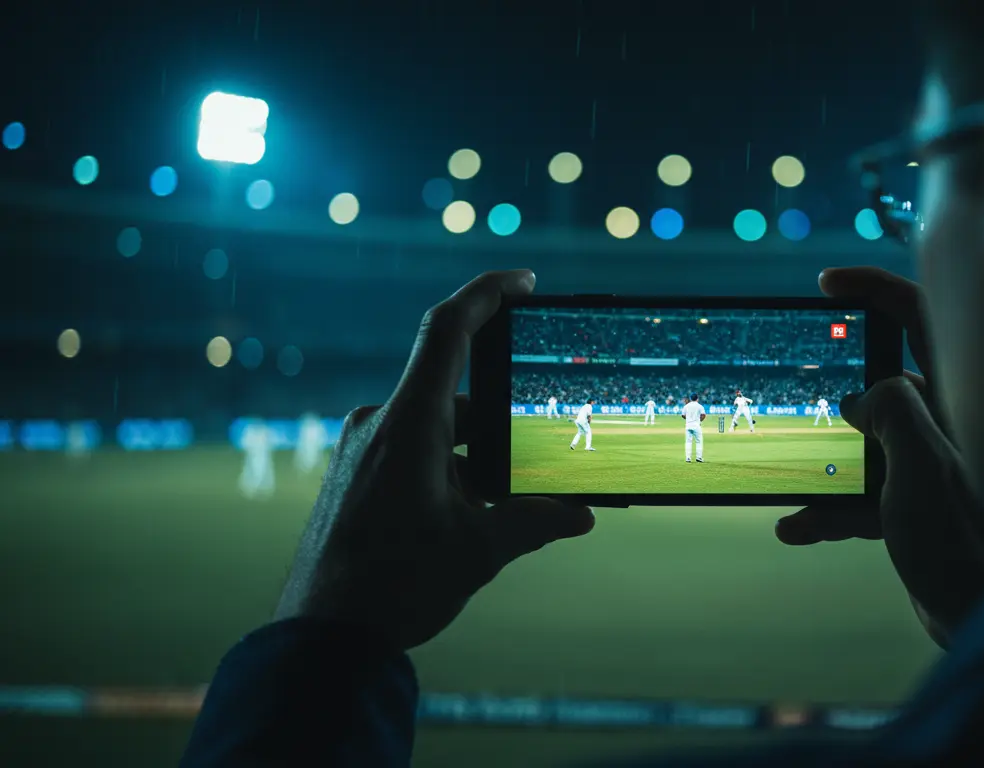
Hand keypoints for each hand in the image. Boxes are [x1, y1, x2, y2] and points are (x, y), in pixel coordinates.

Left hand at [274, 270, 595, 650]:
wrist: (320, 638)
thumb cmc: (394, 588)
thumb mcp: (478, 551)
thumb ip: (533, 523)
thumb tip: (579, 515)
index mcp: (409, 424)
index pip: (449, 330)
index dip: (487, 294)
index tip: (524, 282)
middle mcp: (380, 425)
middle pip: (456, 396)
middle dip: (501, 426)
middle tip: (537, 459)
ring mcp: (361, 450)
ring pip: (435, 431)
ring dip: (474, 460)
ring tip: (499, 512)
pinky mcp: (352, 476)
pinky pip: (410, 453)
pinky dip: (446, 472)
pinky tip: (464, 520)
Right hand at [775, 267, 983, 645]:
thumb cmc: (966, 541)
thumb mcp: (920, 461)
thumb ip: (891, 409)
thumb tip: (862, 399)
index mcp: (965, 398)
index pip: (925, 315)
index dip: (878, 287)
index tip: (827, 283)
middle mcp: (951, 424)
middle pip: (889, 377)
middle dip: (839, 385)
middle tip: (804, 385)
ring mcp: (933, 467)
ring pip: (867, 443)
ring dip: (824, 460)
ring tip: (789, 470)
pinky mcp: (916, 509)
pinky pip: (862, 496)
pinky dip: (829, 509)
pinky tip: (796, 526)